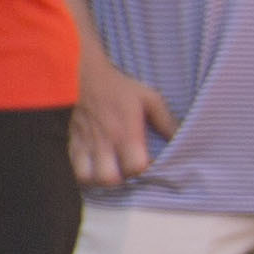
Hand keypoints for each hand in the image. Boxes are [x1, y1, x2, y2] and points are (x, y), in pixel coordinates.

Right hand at [70, 60, 176, 189]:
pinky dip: (81, 171)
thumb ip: (167, 121)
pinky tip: (92, 165)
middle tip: (126, 169)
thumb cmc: (117, 86)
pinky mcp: (70, 142)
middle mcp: (103, 142)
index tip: (150, 162)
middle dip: (120, 179)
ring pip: (86, 177)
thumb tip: (183, 138)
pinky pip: (71, 167)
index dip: (146, 170)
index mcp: (125, 132)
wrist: (80, 74)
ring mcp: (84, 144)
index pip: (136, 167)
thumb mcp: (149, 98)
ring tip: (107, 171)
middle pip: (108, 179)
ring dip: (97, 178)